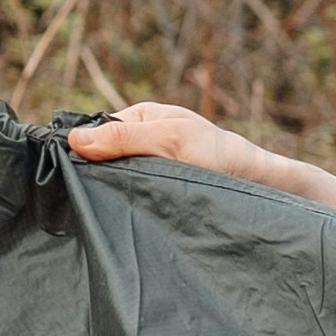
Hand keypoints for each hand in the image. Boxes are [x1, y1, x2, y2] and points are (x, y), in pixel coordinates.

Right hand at [67, 100, 335, 211]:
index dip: (82, 153)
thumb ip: (124, 138)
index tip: (73, 178)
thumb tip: (73, 141)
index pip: (95, 133)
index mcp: (142, 118)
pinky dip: (127, 206)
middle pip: (102, 158)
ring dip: (113, 194)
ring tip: (110, 210)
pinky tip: (124, 218)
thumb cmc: (221, 157)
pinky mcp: (159, 192)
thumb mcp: (170, 140)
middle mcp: (143, 140)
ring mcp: (150, 167)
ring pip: (116, 180)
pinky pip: (132, 197)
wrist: (262, 190)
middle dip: (95, 176)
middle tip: (91, 200)